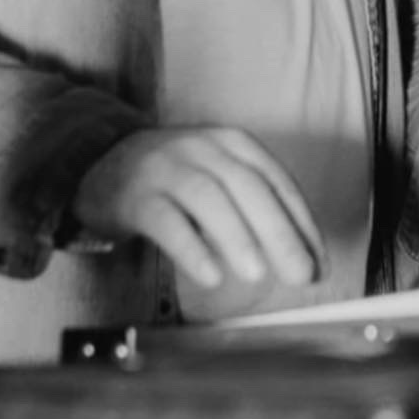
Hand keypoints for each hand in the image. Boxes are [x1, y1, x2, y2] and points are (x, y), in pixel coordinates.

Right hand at [74, 126, 327, 290]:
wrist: (99, 161)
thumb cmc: (175, 181)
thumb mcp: (220, 181)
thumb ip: (257, 213)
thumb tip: (305, 262)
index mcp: (234, 144)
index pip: (278, 182)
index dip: (302, 223)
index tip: (319, 263)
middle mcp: (203, 148)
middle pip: (249, 187)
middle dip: (280, 233)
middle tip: (301, 275)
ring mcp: (167, 166)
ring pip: (208, 197)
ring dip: (237, 237)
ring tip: (259, 275)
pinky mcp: (135, 193)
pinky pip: (165, 219)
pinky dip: (191, 247)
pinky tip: (210, 275)